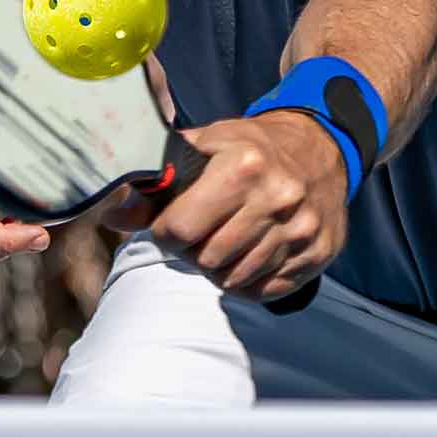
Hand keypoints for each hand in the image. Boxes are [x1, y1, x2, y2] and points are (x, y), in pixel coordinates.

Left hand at [105, 111, 348, 300]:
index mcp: (243, 165)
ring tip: (228, 242)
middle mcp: (278, 197)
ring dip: (221, 269)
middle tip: (203, 234)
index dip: (167, 231)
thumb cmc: (252, 148)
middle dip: (194, 252)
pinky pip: (266, 291)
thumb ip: (157, 182)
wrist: (322, 148)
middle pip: (207, 260)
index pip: (180, 228)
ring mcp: (302, 229)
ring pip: (235, 280)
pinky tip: (252, 255)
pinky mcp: (319, 252)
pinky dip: (251, 281)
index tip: (175, 222)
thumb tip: (114, 217)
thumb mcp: (204, 146)